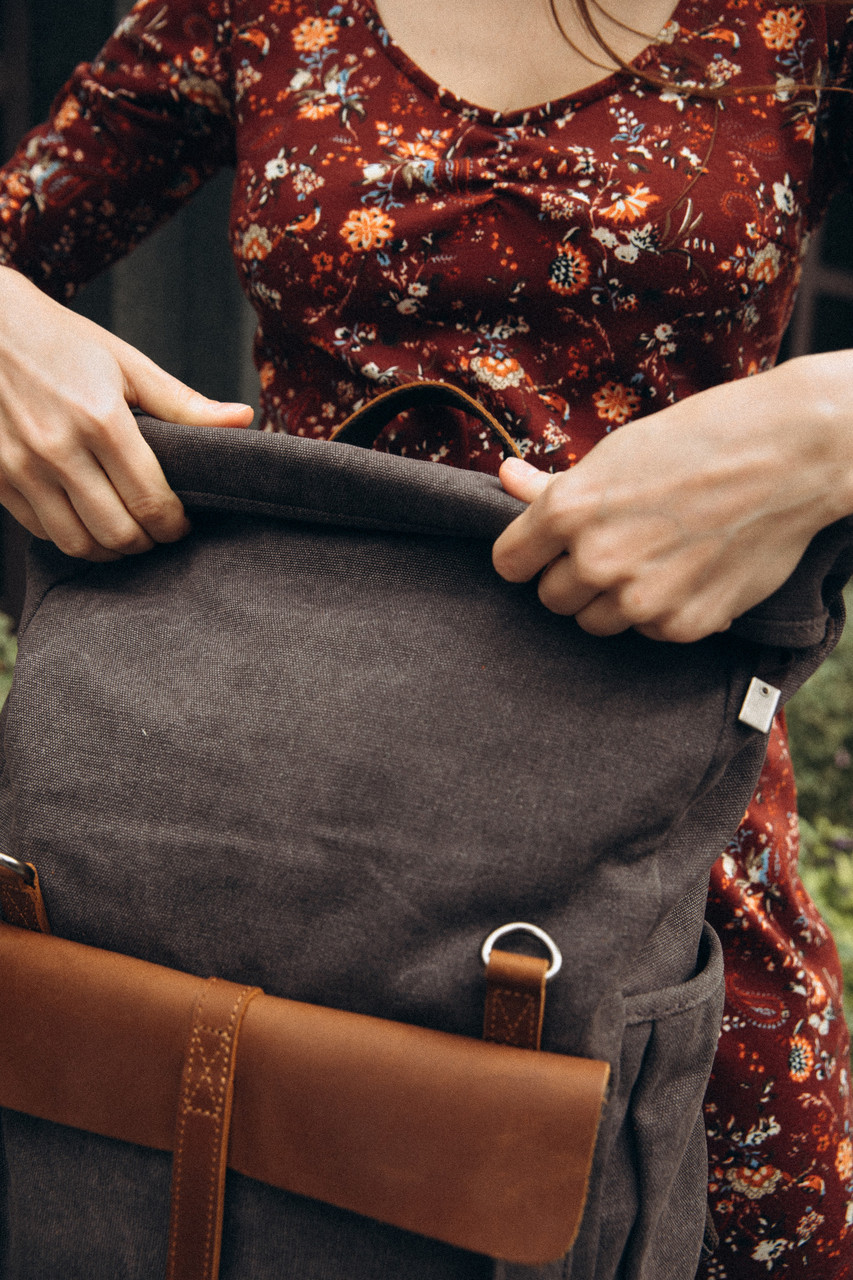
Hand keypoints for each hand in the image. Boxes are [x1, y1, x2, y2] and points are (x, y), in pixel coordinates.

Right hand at [0, 267, 253, 560]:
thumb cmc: (60, 341)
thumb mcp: (126, 363)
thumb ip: (183, 403)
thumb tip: (245, 419)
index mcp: (101, 418)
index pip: (150, 500)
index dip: (174, 524)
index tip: (183, 523)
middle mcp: (58, 448)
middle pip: (118, 531)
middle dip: (148, 541)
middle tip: (158, 532)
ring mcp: (21, 467)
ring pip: (78, 542)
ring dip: (110, 550)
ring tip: (126, 534)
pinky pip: (41, 531)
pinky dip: (70, 537)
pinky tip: (86, 521)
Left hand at [493, 355, 852, 642]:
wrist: (788, 456)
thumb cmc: (696, 442)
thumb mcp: (616, 455)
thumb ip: (554, 486)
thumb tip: (505, 478)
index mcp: (566, 512)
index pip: (508, 564)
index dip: (529, 555)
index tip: (549, 548)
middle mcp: (595, 561)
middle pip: (551, 599)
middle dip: (573, 578)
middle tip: (615, 546)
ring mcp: (639, 599)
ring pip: (595, 622)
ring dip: (614, 600)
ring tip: (654, 558)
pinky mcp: (682, 625)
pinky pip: (647, 633)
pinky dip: (663, 611)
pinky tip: (690, 572)